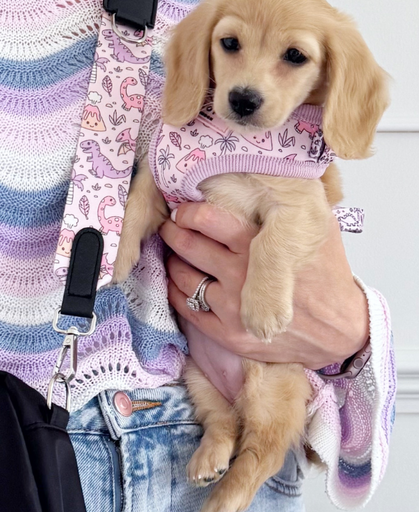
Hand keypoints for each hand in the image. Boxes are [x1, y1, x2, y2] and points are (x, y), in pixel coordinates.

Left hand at [160, 202, 369, 369]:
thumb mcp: (321, 229)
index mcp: (261, 246)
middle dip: (173, 232)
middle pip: (188, 246)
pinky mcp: (227, 334)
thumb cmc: (328, 276)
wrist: (340, 330)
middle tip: (170, 227)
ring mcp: (232, 308)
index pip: (206, 220)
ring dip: (173, 262)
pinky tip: (180, 282)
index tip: (184, 211)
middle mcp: (241, 276)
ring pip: (182, 276)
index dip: (188, 213)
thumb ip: (292, 206)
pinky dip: (177, 292)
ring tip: (175, 254)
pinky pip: (186, 308)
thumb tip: (267, 177)